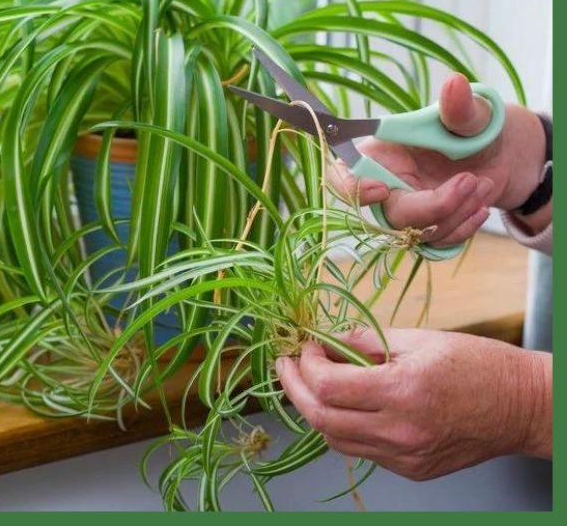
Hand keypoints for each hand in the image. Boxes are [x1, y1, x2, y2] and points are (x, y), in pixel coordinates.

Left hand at [276, 328, 551, 480]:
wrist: (521, 406)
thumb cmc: (476, 365)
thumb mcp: (418, 338)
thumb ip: (365, 341)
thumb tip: (326, 341)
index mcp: (402, 391)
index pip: (327, 386)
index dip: (305, 364)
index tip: (305, 346)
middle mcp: (400, 431)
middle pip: (321, 418)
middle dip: (294, 388)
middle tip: (286, 364)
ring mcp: (404, 456)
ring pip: (334, 439)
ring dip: (314, 409)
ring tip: (308, 382)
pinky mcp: (410, 469)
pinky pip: (360, 449)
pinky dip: (342, 425)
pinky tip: (343, 403)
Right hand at [331, 74, 549, 244]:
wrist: (500, 156)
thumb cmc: (474, 128)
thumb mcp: (471, 115)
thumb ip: (459, 107)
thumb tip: (455, 83)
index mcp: (378, 154)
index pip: (343, 176)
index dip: (353, 190)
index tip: (383, 189)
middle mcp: (385, 185)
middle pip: (387, 214)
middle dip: (432, 206)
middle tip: (469, 181)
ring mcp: (405, 210)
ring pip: (417, 232)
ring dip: (456, 213)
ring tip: (482, 184)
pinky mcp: (425, 229)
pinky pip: (436, 243)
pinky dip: (463, 228)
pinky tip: (481, 206)